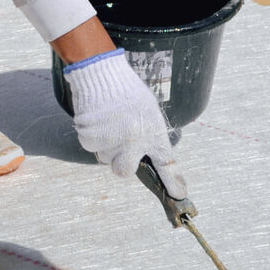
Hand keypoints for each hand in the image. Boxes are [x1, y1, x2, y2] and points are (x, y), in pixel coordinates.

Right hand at [61, 50, 187, 199]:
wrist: (102, 75)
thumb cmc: (126, 91)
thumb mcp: (148, 110)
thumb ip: (149, 134)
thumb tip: (145, 154)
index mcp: (152, 132)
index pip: (166, 162)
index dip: (173, 182)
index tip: (179, 194)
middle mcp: (133, 142)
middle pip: (123, 171)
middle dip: (120, 162)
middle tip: (119, 146)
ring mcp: (111, 142)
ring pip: (104, 156)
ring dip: (105, 144)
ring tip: (108, 121)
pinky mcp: (91, 138)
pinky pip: (90, 145)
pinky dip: (92, 135)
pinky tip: (97, 118)